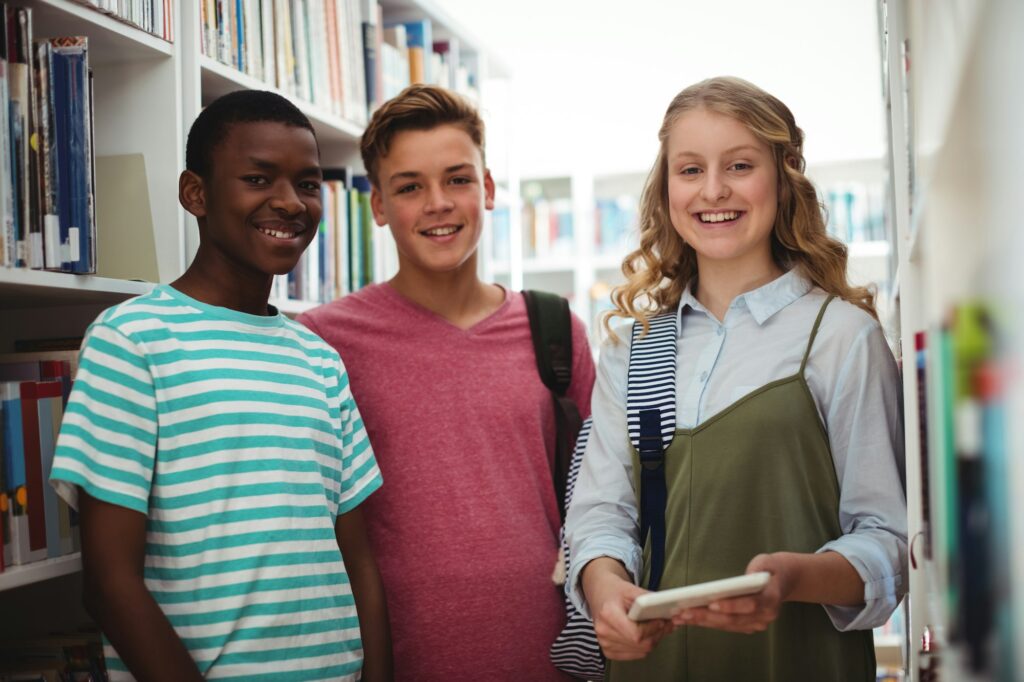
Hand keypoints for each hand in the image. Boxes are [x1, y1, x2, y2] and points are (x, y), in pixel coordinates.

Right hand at [582, 558, 674, 659]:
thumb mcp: (632, 589)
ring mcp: (605, 643)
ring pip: (641, 651)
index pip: (636, 634)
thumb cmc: (614, 591)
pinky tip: (645, 635)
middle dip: (657, 634)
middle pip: (640, 644)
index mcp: (608, 614)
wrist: (600, 593)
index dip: (653, 629)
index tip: (662, 621)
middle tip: (666, 624)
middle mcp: (604, 631)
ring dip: (653, 640)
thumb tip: (670, 610)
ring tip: (656, 628)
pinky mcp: (608, 651)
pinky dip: (644, 646)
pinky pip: (635, 655)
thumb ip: (650, 600)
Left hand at [671, 553, 795, 634]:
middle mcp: (766, 615)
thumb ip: (759, 568)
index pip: (751, 605)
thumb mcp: (767, 561)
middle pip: (734, 618)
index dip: (731, 605)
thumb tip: (748, 578)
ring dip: (703, 622)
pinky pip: (725, 626)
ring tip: (681, 617)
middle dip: (708, 616)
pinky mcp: (747, 626)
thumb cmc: (769, 568)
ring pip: (727, 624)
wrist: (782, 580)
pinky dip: (707, 623)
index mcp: (772, 599)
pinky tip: (690, 619)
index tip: (712, 604)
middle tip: (685, 612)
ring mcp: (757, 623)